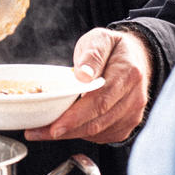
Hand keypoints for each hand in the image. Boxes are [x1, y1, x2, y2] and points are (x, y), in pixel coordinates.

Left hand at [24, 28, 150, 143]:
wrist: (136, 56)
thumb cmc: (111, 48)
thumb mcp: (100, 39)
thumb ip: (92, 55)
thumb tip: (83, 75)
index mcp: (128, 74)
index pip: (100, 101)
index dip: (76, 117)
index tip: (55, 126)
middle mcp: (135, 98)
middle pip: (98, 122)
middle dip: (66, 130)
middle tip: (38, 132)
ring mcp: (133, 114)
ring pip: (99, 132)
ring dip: (70, 134)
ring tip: (43, 130)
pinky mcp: (127, 124)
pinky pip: (103, 135)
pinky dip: (82, 134)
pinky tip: (65, 128)